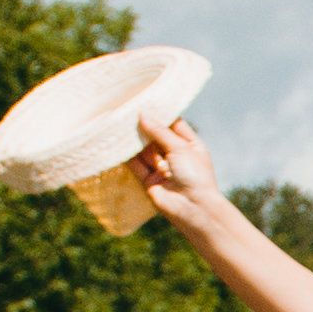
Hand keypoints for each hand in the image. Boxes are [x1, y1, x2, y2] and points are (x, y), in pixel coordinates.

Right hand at [129, 114, 224, 229]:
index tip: (145, 103)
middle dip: (143, 126)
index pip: (174, 125)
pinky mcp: (149, 181)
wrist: (194, 209)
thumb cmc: (195, 175)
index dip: (160, 115)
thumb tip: (142, 115)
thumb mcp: (180, 147)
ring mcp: (162, 169)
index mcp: (190, 146)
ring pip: (144, 151)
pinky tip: (117, 144)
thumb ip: (159, 132)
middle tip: (127, 112)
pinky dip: (127, 156)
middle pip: (156, 137)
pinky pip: (136, 166)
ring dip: (133, 140)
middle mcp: (176, 156)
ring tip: (119, 124)